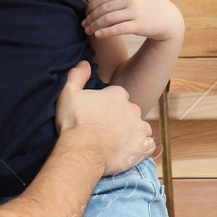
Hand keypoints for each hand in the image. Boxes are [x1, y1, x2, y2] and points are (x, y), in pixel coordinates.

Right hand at [55, 61, 152, 175]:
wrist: (81, 153)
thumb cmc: (73, 124)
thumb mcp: (68, 94)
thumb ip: (77, 75)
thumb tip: (85, 63)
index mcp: (118, 94)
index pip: (119, 96)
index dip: (109, 106)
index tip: (99, 115)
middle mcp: (133, 109)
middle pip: (130, 111)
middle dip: (121, 119)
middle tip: (106, 130)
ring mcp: (140, 128)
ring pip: (141, 127)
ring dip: (133, 132)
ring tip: (117, 142)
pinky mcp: (143, 146)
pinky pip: (148, 145)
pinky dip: (141, 147)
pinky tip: (129, 150)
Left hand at [83, 0, 184, 43]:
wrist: (170, 19)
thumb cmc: (151, 8)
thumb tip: (101, 1)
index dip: (91, 6)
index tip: (86, 14)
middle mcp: (131, 0)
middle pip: (103, 9)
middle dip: (90, 18)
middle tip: (84, 24)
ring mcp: (135, 12)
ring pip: (107, 19)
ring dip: (95, 26)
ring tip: (88, 31)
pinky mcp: (139, 25)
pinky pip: (117, 29)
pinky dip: (105, 32)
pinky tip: (98, 35)